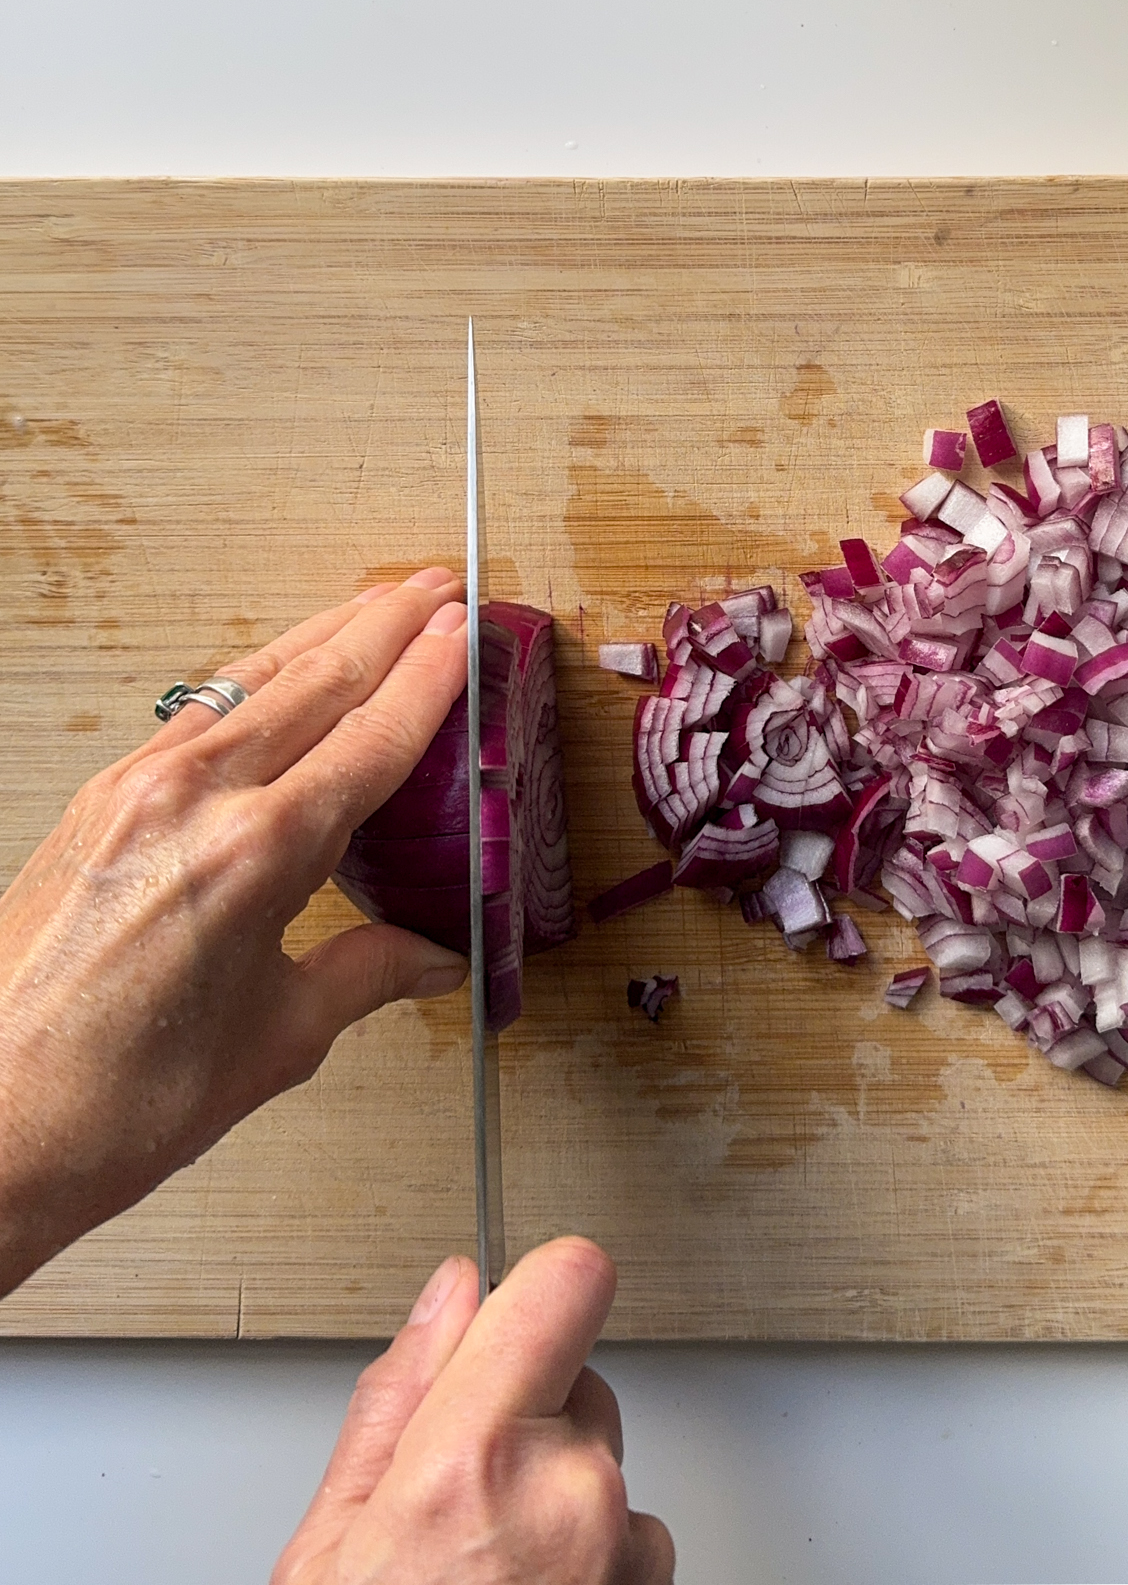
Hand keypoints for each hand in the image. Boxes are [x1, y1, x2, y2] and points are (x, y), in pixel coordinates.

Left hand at [0, 570, 472, 1295]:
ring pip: (251, 679)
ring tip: (373, 604)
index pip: (372, 738)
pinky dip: (254, 678)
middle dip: (386, 626)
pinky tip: (278, 673)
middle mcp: (193, 799)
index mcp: (257, 854)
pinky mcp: (95, 801)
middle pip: (316, 681)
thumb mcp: (277, 1040)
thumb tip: (430, 956)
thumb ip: (366, 974)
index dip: (431, 678)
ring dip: (322, 634)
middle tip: (439, 586)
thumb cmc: (114, 1103)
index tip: (469, 631)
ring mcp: (133, 789)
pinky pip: (196, 711)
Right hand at [274, 1237, 674, 1584]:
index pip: (569, 1280)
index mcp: (475, 1458)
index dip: (542, 1287)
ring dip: (563, 1501)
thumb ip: (400, 1395)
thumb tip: (450, 1294)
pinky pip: (634, 1542)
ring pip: (608, 1469)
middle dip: (529, 1420)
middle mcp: (570, 1494)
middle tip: (460, 1507)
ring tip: (486, 1577)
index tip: (522, 1309)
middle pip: (581, 1380)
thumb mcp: (331, 1539)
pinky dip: (593, 1563)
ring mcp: (623, 1556)